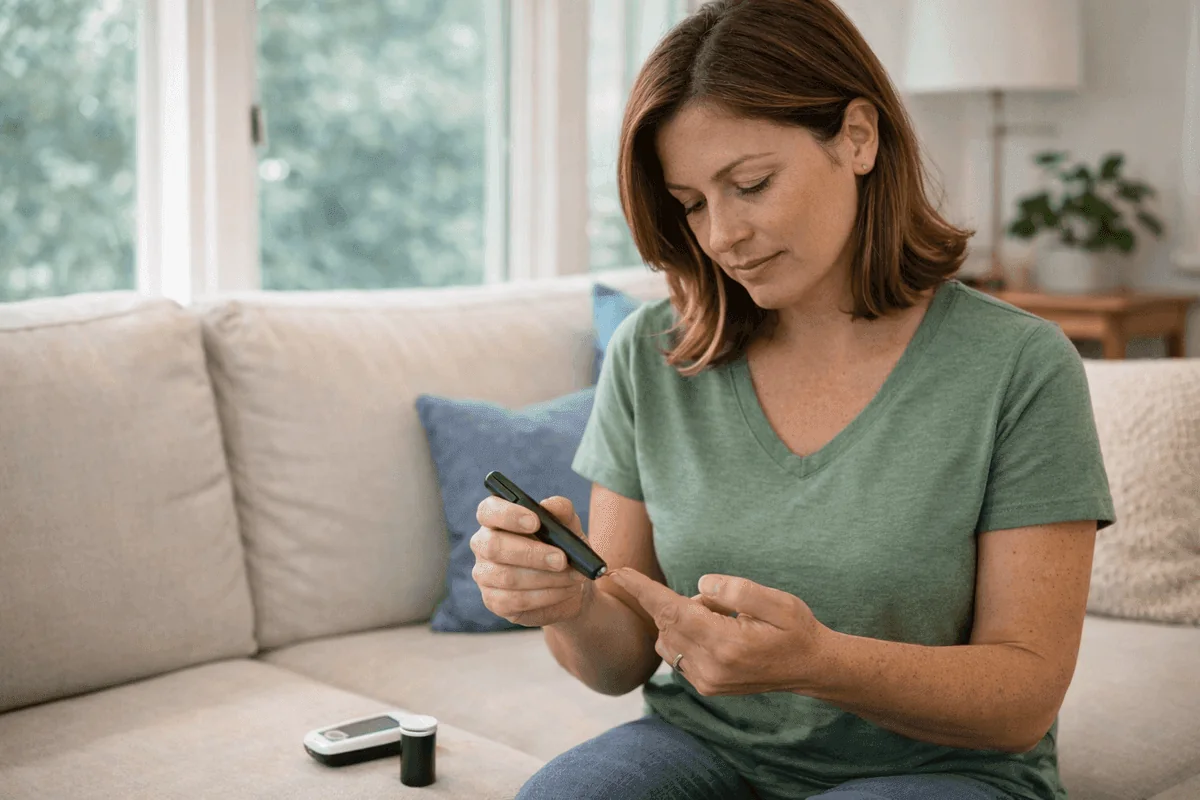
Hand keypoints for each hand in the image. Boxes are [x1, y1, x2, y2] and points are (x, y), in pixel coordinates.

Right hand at [471, 495, 592, 626]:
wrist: (571, 584)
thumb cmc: (563, 547)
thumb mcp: (569, 526)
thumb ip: (561, 510)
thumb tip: (550, 505)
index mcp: (497, 519)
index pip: (488, 510)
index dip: (508, 515)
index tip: (535, 521)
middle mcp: (484, 545)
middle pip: (493, 546)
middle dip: (531, 553)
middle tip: (561, 559)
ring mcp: (485, 575)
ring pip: (506, 577)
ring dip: (546, 577)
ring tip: (573, 576)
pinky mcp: (494, 601)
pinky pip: (515, 600)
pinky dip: (546, 595)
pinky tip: (564, 590)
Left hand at [608, 567, 826, 695]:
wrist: (810, 668)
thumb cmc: (796, 630)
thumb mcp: (776, 601)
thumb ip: (735, 590)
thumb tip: (699, 587)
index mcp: (726, 644)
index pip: (671, 612)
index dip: (642, 589)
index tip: (617, 572)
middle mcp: (710, 668)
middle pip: (667, 624)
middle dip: (678, 602)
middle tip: (719, 603)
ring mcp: (707, 681)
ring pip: (668, 639)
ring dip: (683, 621)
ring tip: (724, 620)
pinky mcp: (706, 686)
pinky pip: (677, 654)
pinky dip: (687, 636)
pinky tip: (718, 634)